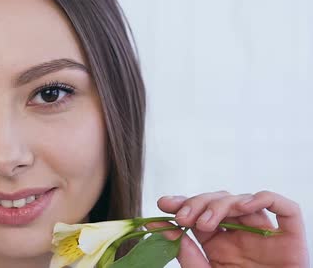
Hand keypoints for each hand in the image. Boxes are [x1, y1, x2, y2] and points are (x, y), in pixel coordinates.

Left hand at [153, 190, 308, 266]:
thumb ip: (187, 253)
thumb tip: (161, 226)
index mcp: (218, 242)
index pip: (198, 212)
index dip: (181, 203)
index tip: (163, 204)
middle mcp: (240, 233)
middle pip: (217, 201)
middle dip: (196, 203)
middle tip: (183, 218)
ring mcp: (264, 232)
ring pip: (243, 200)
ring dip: (220, 204)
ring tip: (205, 223)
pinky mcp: (290, 236)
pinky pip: (284, 208)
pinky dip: (264, 199)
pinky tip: (244, 207)